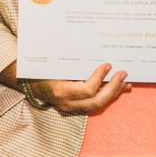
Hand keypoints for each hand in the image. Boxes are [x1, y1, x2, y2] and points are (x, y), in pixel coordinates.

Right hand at [14, 63, 130, 116]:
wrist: (29, 83)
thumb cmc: (40, 69)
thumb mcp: (53, 63)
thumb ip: (72, 59)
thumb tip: (94, 47)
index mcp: (60, 91)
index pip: (87, 90)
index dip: (100, 78)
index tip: (108, 64)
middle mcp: (67, 104)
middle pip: (96, 101)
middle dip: (113, 88)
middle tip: (123, 74)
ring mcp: (72, 108)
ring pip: (98, 105)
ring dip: (114, 93)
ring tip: (126, 82)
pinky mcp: (76, 109)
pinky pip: (95, 104)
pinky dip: (108, 96)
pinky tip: (118, 88)